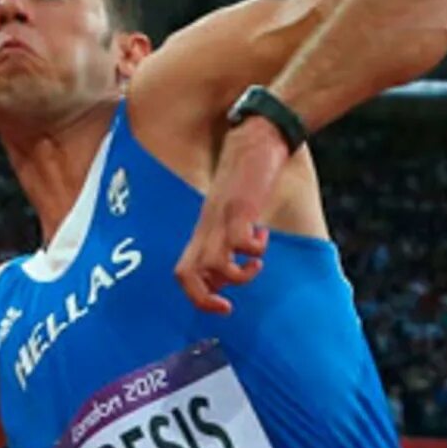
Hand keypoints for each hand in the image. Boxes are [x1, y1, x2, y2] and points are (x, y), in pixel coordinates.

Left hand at [175, 117, 291, 315]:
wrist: (254, 141)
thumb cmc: (244, 180)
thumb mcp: (230, 216)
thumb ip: (226, 242)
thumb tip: (226, 274)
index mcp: (203, 233)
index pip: (182, 275)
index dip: (197, 298)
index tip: (223, 306)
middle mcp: (207, 229)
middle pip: (186, 276)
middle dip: (205, 300)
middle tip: (228, 306)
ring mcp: (222, 219)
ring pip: (214, 265)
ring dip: (239, 275)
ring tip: (257, 261)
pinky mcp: (240, 208)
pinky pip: (240, 240)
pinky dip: (254, 248)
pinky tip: (264, 234)